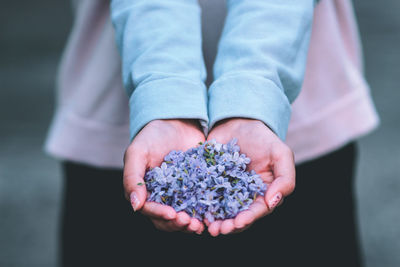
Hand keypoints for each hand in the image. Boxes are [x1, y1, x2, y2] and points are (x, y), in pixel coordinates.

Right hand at [123, 119, 204, 233]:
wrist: (177, 122)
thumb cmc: (152, 136)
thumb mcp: (138, 152)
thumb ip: (133, 177)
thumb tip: (135, 206)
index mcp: (143, 191)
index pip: (149, 209)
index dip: (159, 214)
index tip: (172, 214)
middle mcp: (160, 197)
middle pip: (166, 220)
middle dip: (177, 224)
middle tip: (190, 223)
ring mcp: (178, 195)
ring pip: (182, 218)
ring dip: (189, 225)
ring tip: (200, 225)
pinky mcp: (195, 190)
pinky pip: (198, 206)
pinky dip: (203, 214)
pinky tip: (211, 217)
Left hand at [205, 118, 294, 235]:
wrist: (238, 122)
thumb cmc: (263, 138)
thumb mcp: (280, 153)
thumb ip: (284, 178)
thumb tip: (272, 202)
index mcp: (263, 193)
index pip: (257, 210)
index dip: (248, 218)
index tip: (238, 223)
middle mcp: (244, 196)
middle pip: (237, 216)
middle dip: (229, 226)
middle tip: (218, 230)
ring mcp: (225, 191)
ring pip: (220, 211)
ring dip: (215, 221)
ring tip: (207, 226)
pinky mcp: (209, 183)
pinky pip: (204, 197)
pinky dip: (200, 206)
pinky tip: (195, 211)